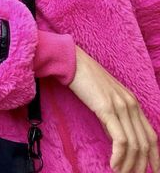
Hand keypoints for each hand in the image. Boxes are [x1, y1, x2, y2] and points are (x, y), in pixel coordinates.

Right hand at [68, 45, 159, 172]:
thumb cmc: (84, 79)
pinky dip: (119, 156)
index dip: (155, 156)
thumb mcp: (104, 99)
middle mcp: (131, 105)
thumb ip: (114, 117)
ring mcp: (121, 106)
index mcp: (133, 102)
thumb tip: (116, 138)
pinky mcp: (107, 109)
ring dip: (129, 164)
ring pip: (134, 144)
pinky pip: (120, 139)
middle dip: (142, 165)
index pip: (152, 135)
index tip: (153, 170)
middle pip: (145, 143)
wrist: (71, 62)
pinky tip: (114, 165)